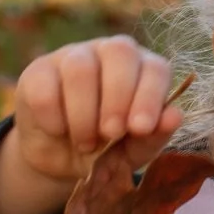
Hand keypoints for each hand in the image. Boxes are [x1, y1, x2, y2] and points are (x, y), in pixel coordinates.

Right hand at [10, 35, 183, 180]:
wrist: (60, 161)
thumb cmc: (107, 150)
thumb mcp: (133, 151)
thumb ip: (154, 135)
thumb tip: (175, 116)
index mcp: (142, 69)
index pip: (155, 67)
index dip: (151, 96)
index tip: (140, 128)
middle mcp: (110, 53)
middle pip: (120, 52)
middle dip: (118, 98)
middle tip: (111, 133)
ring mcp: (72, 56)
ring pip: (80, 68)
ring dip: (84, 113)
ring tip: (86, 142)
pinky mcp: (38, 71)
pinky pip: (45, 85)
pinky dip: (54, 117)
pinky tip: (59, 131)